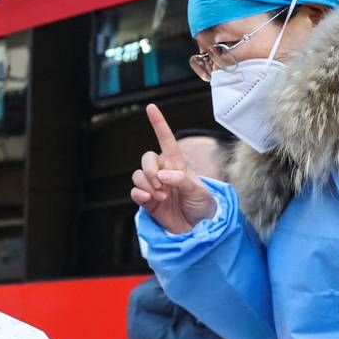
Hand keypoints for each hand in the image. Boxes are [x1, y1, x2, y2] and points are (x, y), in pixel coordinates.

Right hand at [130, 104, 217, 233]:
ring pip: (138, 174)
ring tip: (161, 196)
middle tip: (161, 185)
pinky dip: (138, 193)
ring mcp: (154, 186)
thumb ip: (181, 180)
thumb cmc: (203, 207)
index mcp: (178, 165)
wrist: (198, 230)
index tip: (151, 107)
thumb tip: (162, 175)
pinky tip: (148, 198)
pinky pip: (134, 191)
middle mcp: (164, 172)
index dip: (159, 123)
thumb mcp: (199, 191)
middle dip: (150, 169)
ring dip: (146, 183)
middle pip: (147, 158)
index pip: (166, 140)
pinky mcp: (147, 201)